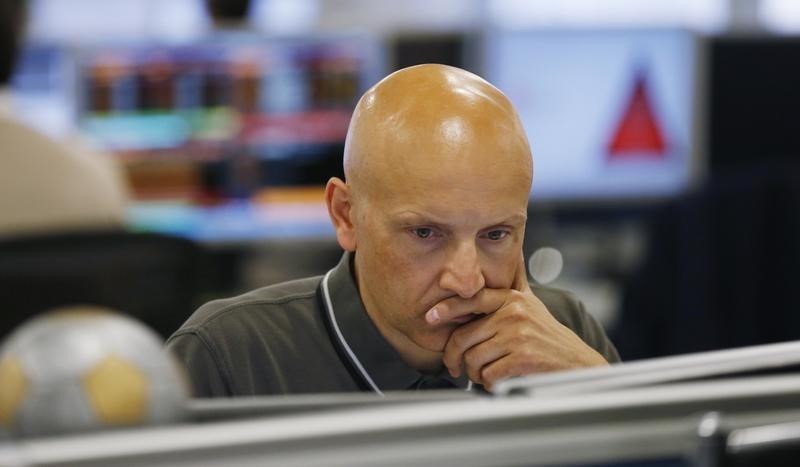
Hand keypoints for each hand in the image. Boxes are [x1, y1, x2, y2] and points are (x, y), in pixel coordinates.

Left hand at [425, 255, 607, 390]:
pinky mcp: (524, 357)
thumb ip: (514, 284)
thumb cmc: (548, 336)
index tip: (430, 316)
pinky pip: (488, 374)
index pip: (472, 299)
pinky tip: (498, 381)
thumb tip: (511, 253)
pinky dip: (489, 383)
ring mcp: (519, 335)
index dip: (447, 308)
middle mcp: (514, 313)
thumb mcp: (530, 304)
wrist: (578, 363)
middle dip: (455, 357)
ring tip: (484, 375)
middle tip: (454, 368)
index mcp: (512, 299)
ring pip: (474, 358)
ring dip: (475, 374)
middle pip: (464, 336)